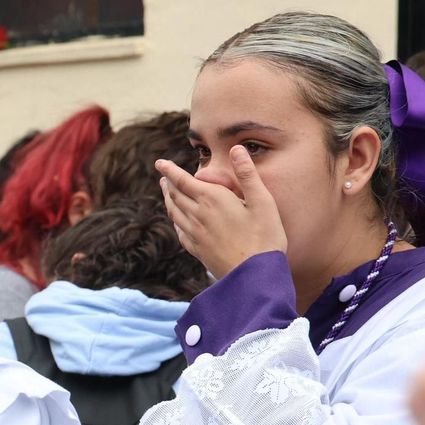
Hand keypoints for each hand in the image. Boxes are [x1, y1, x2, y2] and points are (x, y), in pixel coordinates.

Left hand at [157, 148, 286, 278]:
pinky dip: (175, 221)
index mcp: (211, 199)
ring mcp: (195, 234)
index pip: (182, 180)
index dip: (169, 170)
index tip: (159, 163)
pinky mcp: (197, 250)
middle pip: (175, 195)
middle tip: (163, 176)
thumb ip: (248, 174)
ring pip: (174, 212)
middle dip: (168, 183)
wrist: (254, 276)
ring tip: (166, 192)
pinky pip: (179, 231)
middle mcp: (197, 215)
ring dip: (168, 199)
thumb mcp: (263, 202)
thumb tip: (236, 148)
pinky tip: (177, 221)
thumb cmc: (264, 237)